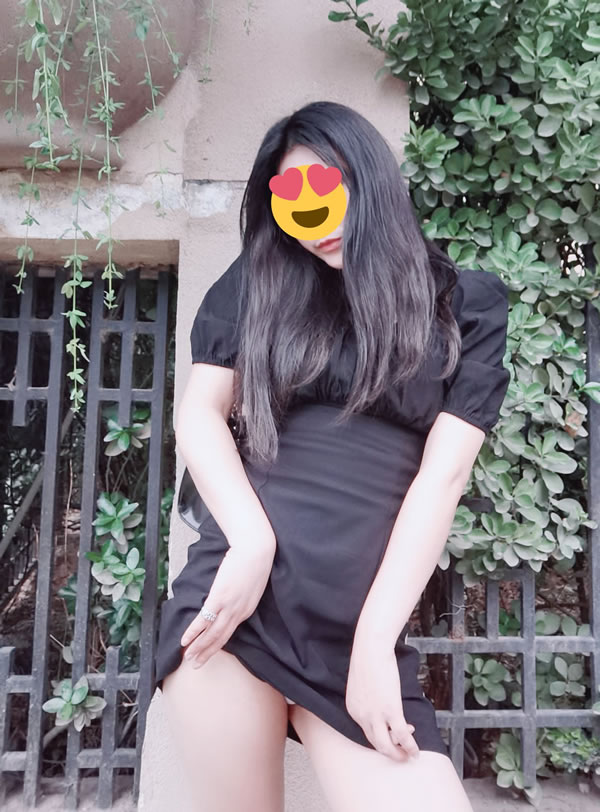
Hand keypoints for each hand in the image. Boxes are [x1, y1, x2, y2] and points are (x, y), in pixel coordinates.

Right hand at [180, 543, 274, 667]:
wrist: (255, 549)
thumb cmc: (254, 561)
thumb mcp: (250, 583)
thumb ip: (240, 594)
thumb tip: (228, 597)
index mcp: (246, 609)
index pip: (229, 632)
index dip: (217, 644)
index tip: (208, 651)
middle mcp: (238, 613)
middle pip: (220, 637)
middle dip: (207, 652)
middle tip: (196, 664)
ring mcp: (229, 606)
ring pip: (212, 633)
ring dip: (198, 647)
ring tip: (188, 657)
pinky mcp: (219, 598)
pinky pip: (204, 620)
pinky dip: (193, 632)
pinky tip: (185, 640)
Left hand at [345, 637, 419, 762]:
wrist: (372, 647)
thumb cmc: (369, 659)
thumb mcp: (363, 684)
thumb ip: (369, 698)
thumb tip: (381, 702)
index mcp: (353, 709)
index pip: (367, 732)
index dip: (383, 736)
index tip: (394, 732)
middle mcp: (361, 716)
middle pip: (375, 742)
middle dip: (390, 751)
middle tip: (401, 754)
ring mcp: (375, 714)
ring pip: (387, 745)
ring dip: (400, 753)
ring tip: (410, 754)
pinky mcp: (390, 710)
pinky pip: (401, 735)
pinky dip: (410, 746)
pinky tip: (416, 750)